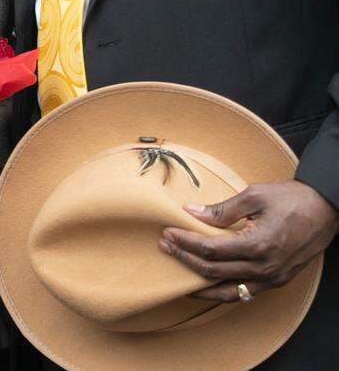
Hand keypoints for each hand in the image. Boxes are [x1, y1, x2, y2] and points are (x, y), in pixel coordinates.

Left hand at [159, 180, 338, 301]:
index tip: (168, 232)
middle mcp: (264, 267)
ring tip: (178, 270)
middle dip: (184, 258)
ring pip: (226, 290)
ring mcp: (271, 278)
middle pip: (213, 270)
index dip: (185, 242)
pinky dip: (221, 290)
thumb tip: (191, 212)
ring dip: (199, 282)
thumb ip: (222, 209)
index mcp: (258, 245)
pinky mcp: (276, 281)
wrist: (325, 210)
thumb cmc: (292, 199)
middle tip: (165, 245)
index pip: (210, 249)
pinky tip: (206, 284)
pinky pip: (242, 292)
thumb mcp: (255, 196)